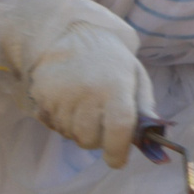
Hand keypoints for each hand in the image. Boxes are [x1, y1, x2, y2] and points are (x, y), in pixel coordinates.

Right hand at [0, 0, 153, 165]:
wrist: (72, 32)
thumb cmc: (110, 59)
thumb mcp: (135, 76)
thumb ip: (144, 107)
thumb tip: (153, 140)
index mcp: (116, 87)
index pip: (118, 130)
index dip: (117, 152)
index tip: (116, 161)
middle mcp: (88, 92)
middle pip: (90, 139)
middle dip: (96, 139)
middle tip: (99, 120)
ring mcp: (61, 94)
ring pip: (69, 134)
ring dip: (77, 129)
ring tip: (83, 105)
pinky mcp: (41, 95)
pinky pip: (51, 124)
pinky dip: (60, 120)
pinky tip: (66, 100)